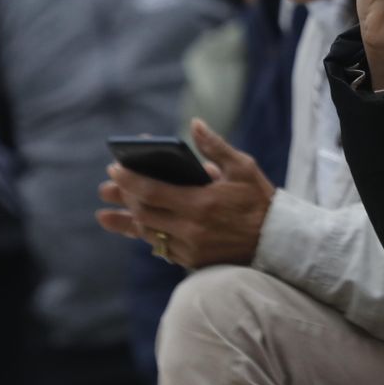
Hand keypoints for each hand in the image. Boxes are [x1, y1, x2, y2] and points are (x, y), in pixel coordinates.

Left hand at [95, 118, 273, 267]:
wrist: (276, 242)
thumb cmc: (260, 200)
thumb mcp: (243, 168)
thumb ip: (215, 147)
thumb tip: (194, 124)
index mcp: (201, 202)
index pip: (153, 191)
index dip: (129, 181)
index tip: (113, 169)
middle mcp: (191, 228)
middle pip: (144, 213)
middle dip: (123, 198)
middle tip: (107, 187)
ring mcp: (191, 247)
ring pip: (149, 233)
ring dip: (129, 220)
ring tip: (109, 212)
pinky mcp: (193, 260)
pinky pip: (162, 248)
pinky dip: (149, 235)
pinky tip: (137, 227)